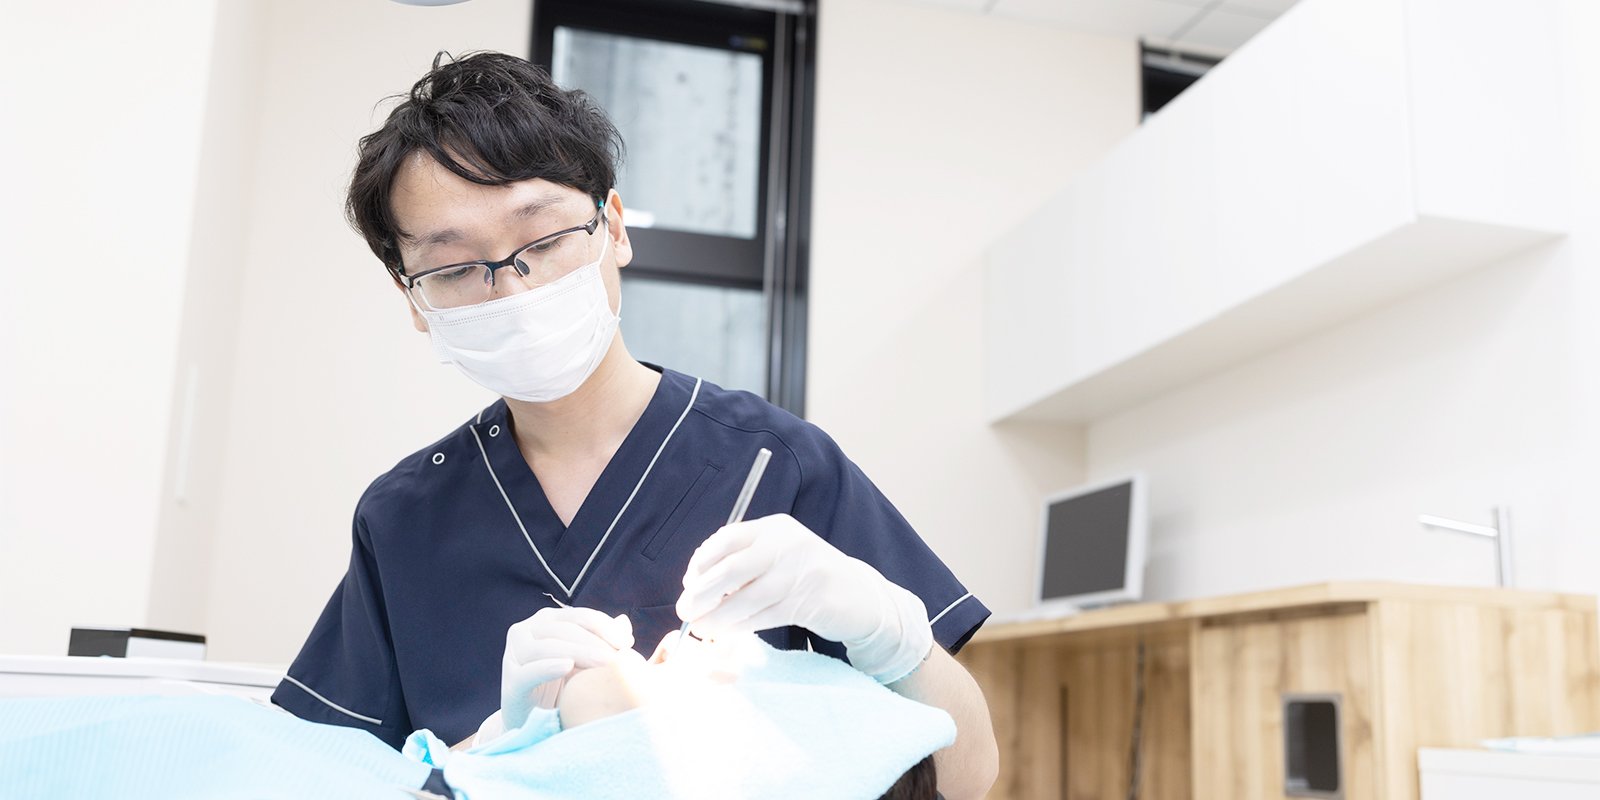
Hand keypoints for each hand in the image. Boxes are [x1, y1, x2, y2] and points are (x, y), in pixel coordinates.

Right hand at [498, 605, 640, 730]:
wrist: (535, 723)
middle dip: (596, 641)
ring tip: (606, 663)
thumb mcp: (585, 662)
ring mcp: (514, 654)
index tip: (628, 643)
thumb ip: (602, 641)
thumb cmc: (564, 687)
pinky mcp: (510, 681)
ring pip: (547, 646)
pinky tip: (567, 667)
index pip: (579, 616)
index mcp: (546, 621)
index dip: (604, 626)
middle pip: (565, 628)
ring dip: (580, 652)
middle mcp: (526, 630)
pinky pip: (529, 671)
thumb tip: (624, 622)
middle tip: (619, 658)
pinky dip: (548, 667)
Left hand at [674, 513, 932, 683]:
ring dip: (718, 616)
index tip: (689, 581)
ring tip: (700, 628)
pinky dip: (740, 626)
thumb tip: (697, 585)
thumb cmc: (808, 577)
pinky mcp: (808, 601)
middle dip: (702, 592)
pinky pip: (763, 616)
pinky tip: (726, 632)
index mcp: (775, 527)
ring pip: (746, 598)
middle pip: (732, 569)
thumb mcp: (779, 556)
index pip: (728, 538)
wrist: (860, 596)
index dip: (702, 560)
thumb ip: (746, 562)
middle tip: (685, 609)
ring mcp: (799, 572)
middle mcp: (787, 544)